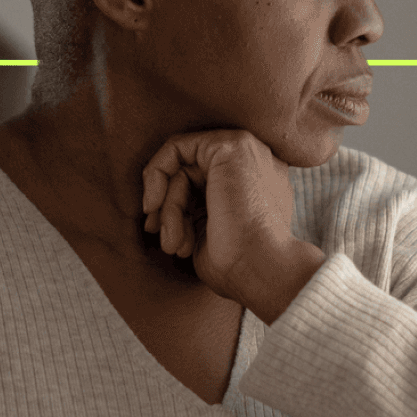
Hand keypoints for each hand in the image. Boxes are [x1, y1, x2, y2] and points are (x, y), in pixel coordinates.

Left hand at [140, 130, 324, 322]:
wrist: (262, 270)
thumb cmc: (239, 265)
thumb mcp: (210, 233)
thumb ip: (195, 211)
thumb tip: (156, 208)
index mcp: (257, 185)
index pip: (205, 183)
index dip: (176, 206)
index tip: (164, 236)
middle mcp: (255, 162)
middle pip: (192, 172)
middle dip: (167, 206)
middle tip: (160, 236)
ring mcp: (247, 150)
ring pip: (182, 165)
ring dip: (168, 207)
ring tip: (174, 241)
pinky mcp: (230, 146)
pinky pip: (176, 147)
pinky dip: (156, 174)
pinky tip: (155, 204)